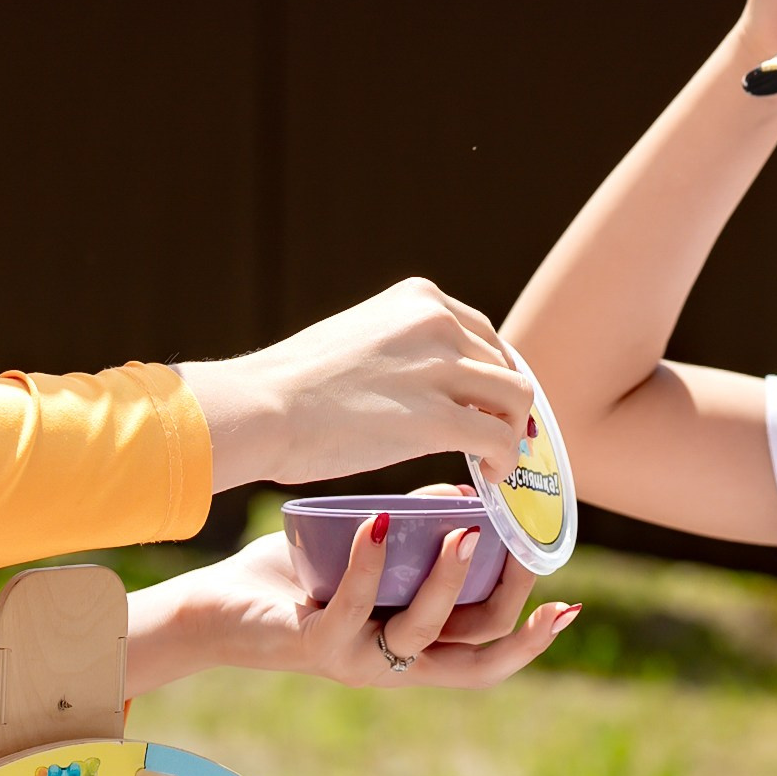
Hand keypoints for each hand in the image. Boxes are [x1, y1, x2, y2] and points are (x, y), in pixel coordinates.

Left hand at [129, 518, 578, 692]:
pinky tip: (379, 523)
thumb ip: (419, 529)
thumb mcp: (368, 551)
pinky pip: (353, 609)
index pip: (489, 654)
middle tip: (523, 551)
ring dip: (448, 580)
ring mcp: (356, 661)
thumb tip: (471, 494)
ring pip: (423, 633)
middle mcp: (393, 665)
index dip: (532, 638)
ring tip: (462, 529)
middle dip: (511, 609)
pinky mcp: (314, 646)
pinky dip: (370, 565)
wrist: (215, 608)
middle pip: (475, 657)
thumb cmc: (296, 577)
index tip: (567, 602)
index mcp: (414, 649)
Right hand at [179, 279, 534, 488]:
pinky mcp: (436, 419)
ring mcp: (439, 368)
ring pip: (516, 400)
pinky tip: (488, 477)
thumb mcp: (357, 337)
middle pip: (505, 366)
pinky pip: (499, 440)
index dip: (491, 376)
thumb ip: (399, 348)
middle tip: (489, 441)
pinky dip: (503, 461)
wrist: (260, 408)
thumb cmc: (291, 384)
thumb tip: (422, 382)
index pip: (483, 335)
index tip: (484, 406)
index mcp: (418, 298)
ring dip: (511, 434)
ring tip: (491, 461)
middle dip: (503, 407)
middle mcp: (437, 322)